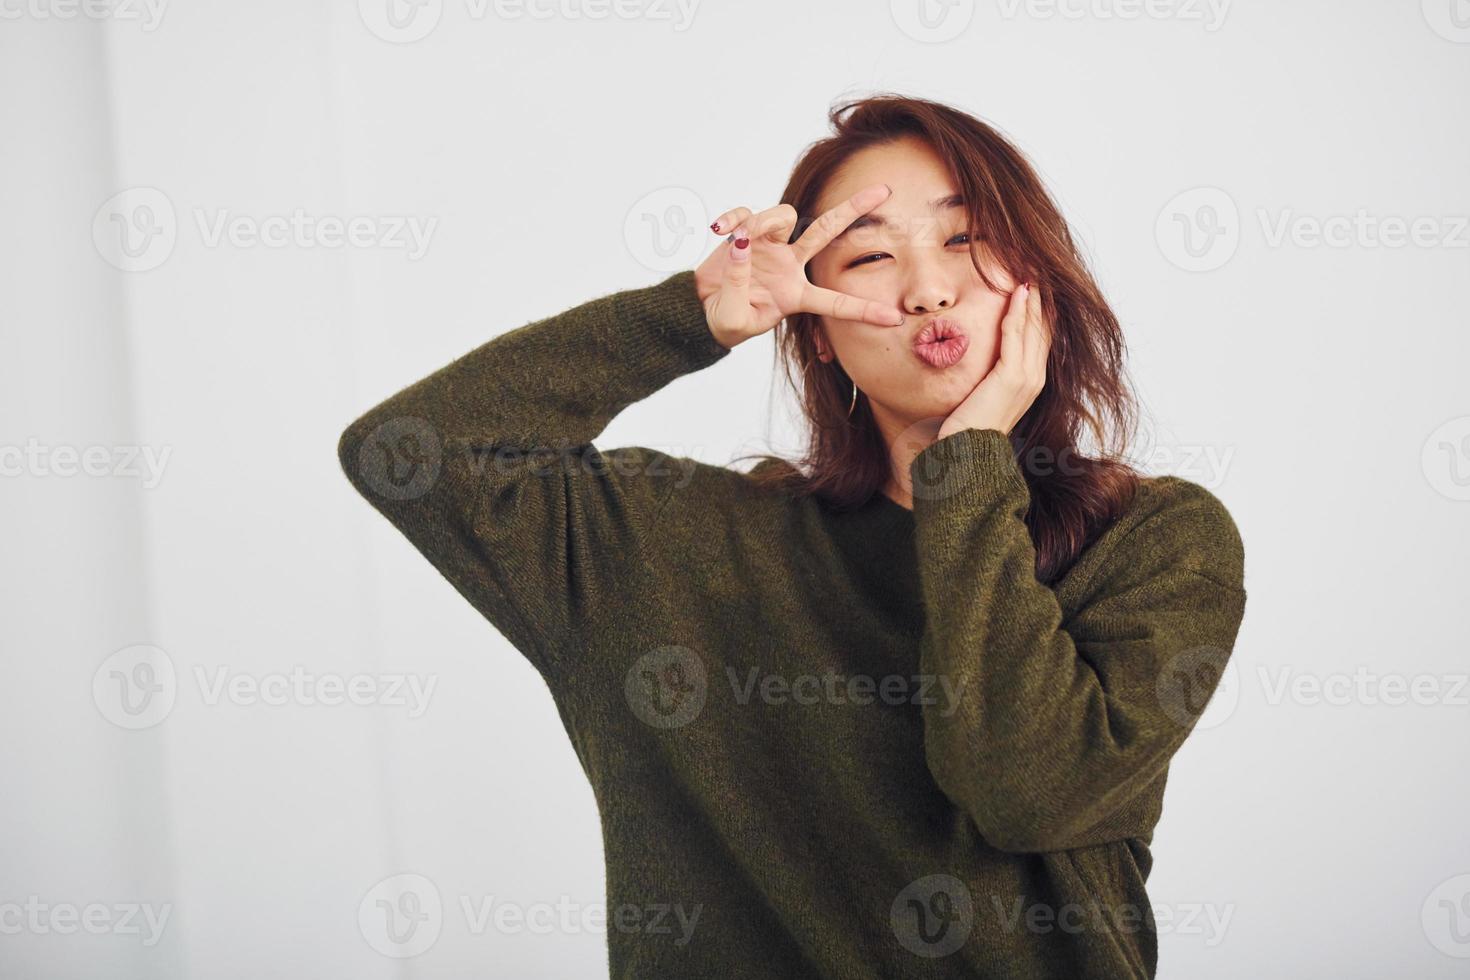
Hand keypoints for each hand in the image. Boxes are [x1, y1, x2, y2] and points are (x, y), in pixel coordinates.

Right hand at [693, 183, 907, 348]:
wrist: (702, 310)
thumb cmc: (726, 320)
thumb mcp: (734, 319)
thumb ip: (738, 285)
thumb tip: (742, 245)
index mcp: (796, 295)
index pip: (835, 302)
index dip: (863, 311)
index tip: (894, 318)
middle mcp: (790, 265)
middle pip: (827, 231)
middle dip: (853, 209)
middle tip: (883, 190)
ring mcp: (771, 247)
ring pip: (784, 216)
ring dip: (763, 221)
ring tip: (738, 239)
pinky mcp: (746, 234)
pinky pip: (746, 214)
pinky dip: (733, 219)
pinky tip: (719, 231)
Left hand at [937, 282, 1050, 439]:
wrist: (965, 453)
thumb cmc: (968, 428)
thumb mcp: (983, 395)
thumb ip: (989, 376)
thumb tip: (981, 359)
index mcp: (1031, 381)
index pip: (1042, 337)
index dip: (1041, 310)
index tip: (1035, 285)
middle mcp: (1035, 378)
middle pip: (1044, 328)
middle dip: (1042, 298)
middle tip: (1037, 268)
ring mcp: (1027, 378)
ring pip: (1034, 328)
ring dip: (1033, 298)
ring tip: (1031, 271)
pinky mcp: (1012, 378)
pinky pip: (1016, 337)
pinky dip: (1018, 312)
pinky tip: (1017, 293)